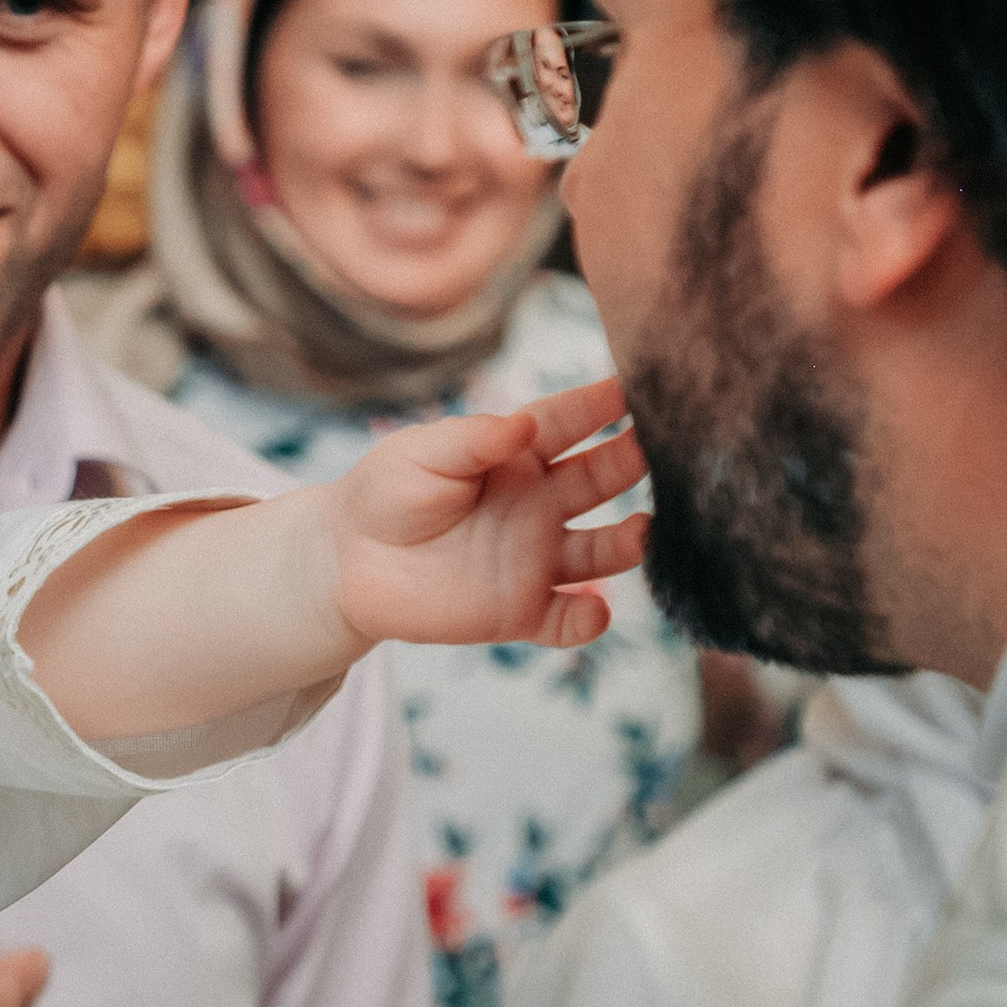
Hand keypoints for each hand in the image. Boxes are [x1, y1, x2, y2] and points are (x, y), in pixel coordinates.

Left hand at [325, 377, 647, 649]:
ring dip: (627, 544)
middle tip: (660, 449)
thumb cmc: (384, 493)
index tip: (635, 386)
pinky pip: (565, 619)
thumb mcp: (422, 452)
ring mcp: (533, 558)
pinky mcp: (518, 611)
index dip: (599, 406)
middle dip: (631, 462)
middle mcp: (537, 504)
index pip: (566, 424)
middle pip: (598, 479)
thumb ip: (474, 439)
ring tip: (643, 532)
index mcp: (515, 457)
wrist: (345, 561)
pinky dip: (586, 620)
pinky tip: (594, 611)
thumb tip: (525, 423)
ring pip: (599, 551)